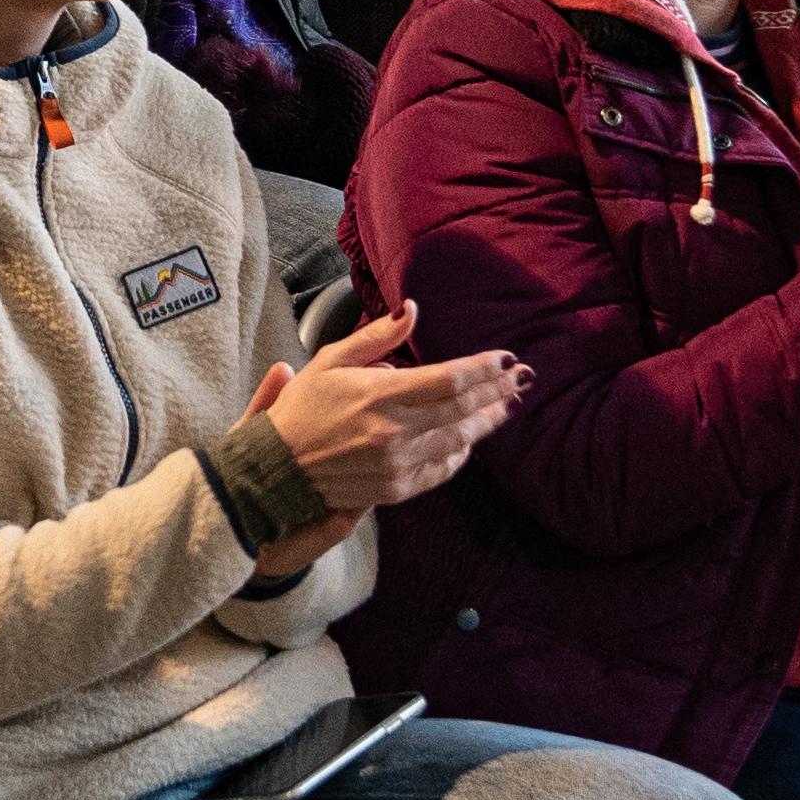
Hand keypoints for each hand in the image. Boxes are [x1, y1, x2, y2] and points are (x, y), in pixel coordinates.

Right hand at [251, 303, 526, 518]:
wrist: (278, 468)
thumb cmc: (302, 409)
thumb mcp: (331, 361)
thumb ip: (376, 338)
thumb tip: (412, 310)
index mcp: (379, 395)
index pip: (448, 380)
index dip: (482, 369)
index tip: (505, 358)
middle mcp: (393, 432)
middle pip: (462, 410)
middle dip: (496, 393)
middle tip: (521, 380)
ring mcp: (396, 464)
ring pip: (458, 440)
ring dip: (486, 423)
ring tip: (506, 407)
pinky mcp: (395, 488)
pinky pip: (441, 469)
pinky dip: (459, 452)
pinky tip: (469, 439)